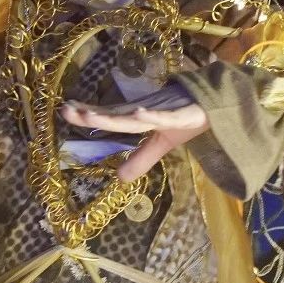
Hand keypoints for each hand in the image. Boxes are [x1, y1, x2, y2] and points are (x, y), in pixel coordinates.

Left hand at [60, 85, 208, 181]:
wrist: (219, 104)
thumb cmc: (188, 119)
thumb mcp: (162, 144)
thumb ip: (141, 160)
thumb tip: (118, 179)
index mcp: (140, 118)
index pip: (109, 116)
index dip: (87, 114)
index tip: (64, 110)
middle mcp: (147, 113)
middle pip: (114, 115)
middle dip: (91, 114)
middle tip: (66, 110)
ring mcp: (163, 113)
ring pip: (133, 116)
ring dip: (113, 116)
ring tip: (90, 115)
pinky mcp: (182, 115)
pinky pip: (165, 117)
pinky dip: (153, 115)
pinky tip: (140, 114)